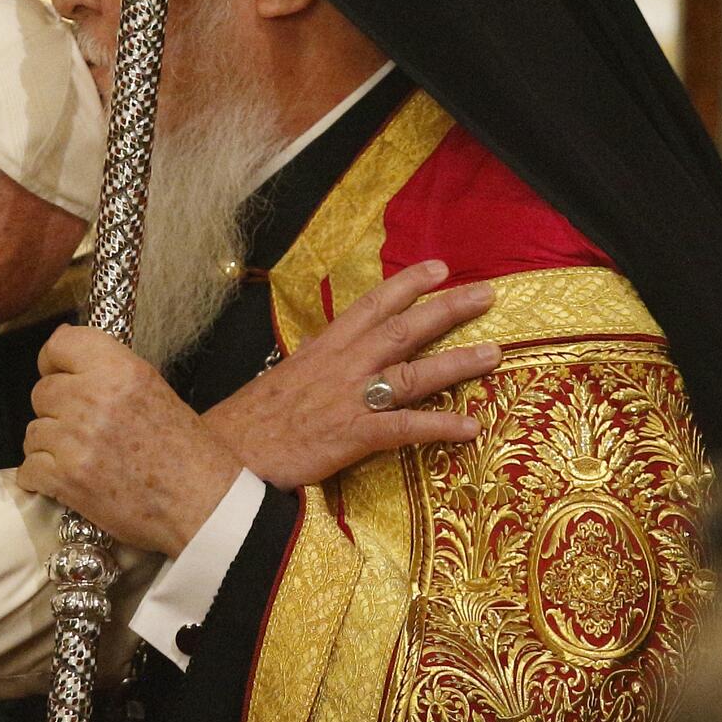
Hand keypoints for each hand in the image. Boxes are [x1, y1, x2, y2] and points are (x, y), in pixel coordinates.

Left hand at [20, 327, 237, 555]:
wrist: (203, 505)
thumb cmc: (185, 450)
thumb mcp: (152, 388)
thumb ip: (107, 368)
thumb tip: (63, 347)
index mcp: (119, 370)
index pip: (61, 344)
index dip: (54, 360)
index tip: (59, 373)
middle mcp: (93, 398)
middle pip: (42, 391)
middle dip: (56, 409)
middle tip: (82, 427)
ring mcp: (76, 439)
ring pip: (34, 431)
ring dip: (50, 444)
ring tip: (81, 457)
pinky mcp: (65, 478)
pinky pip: (29, 468)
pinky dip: (42, 477)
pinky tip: (65, 480)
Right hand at [206, 260, 495, 489]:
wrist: (227, 453)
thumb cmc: (250, 421)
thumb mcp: (283, 378)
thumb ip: (312, 364)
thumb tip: (324, 353)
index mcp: (323, 349)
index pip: (370, 306)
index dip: (406, 285)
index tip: (438, 268)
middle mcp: (341, 366)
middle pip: (402, 330)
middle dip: (445, 310)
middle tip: (484, 294)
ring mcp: (349, 399)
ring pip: (412, 373)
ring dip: (456, 362)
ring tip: (493, 352)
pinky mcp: (352, 436)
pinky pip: (404, 428)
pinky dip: (439, 426)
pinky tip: (470, 427)